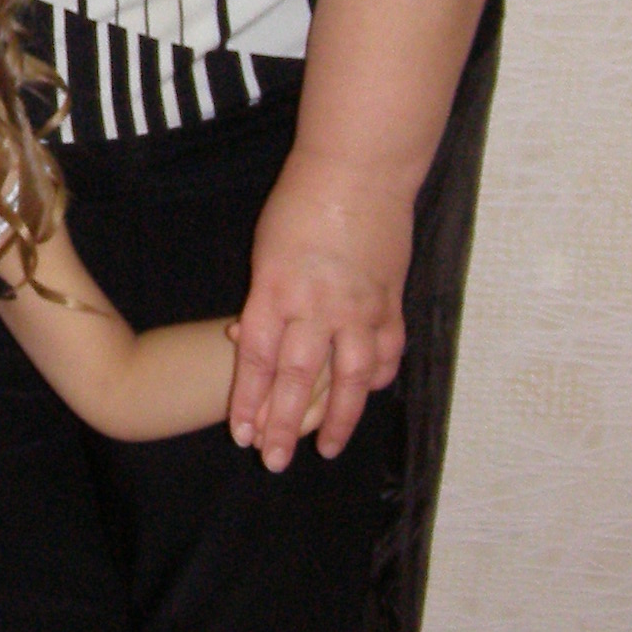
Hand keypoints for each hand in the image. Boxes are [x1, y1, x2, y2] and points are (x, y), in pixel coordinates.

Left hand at [226, 147, 411, 470]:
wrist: (359, 169)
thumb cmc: (300, 203)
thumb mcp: (265, 250)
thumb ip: (262, 300)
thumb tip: (248, 338)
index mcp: (276, 289)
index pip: (258, 360)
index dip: (248, 400)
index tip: (241, 434)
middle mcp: (317, 305)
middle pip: (297, 379)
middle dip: (282, 425)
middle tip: (271, 461)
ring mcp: (359, 306)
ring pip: (348, 378)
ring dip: (336, 419)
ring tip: (325, 449)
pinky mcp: (390, 299)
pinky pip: (385, 351)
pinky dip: (377, 377)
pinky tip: (368, 394)